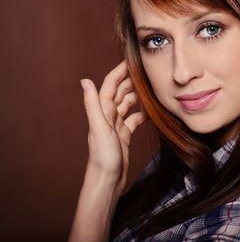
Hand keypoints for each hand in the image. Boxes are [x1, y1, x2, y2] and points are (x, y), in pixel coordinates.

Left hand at [80, 60, 147, 193]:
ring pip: (129, 104)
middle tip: (147, 71)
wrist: (107, 181)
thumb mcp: (99, 128)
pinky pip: (135, 118)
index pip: (111, 85)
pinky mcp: (124, 134)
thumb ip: (92, 104)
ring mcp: (117, 125)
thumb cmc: (103, 156)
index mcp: (102, 110)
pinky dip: (143, 113)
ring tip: (152, 87)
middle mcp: (109, 115)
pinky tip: (152, 110)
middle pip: (121, 92)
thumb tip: (84, 80)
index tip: (132, 60)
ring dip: (138, 95)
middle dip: (132, 80)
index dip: (120, 71)